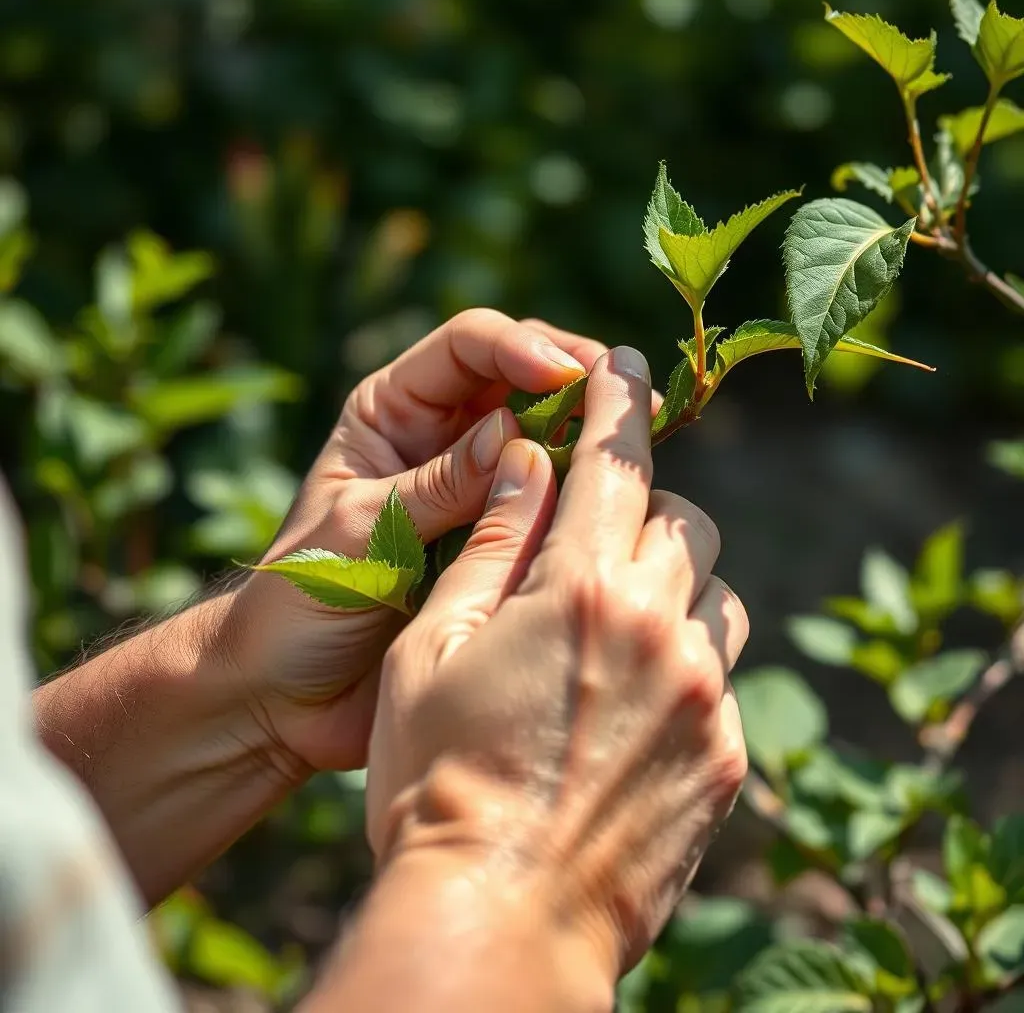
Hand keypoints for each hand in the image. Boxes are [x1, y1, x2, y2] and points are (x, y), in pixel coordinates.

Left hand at [227, 308, 607, 772]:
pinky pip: (552, 504)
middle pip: (523, 379)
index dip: (522, 348)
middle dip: (580, 382)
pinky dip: (587, 497)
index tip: (569, 377)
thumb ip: (436, 486)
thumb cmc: (300, 601)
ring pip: (549, 439)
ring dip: (594, 437)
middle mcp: (441, 438)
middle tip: (635, 405)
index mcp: (393, 412)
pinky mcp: (500, 541)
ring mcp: (477, 490)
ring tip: (645, 447)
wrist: (292, 691)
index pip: (468, 347)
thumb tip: (514, 439)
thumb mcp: (360, 531)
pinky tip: (624, 503)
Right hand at [365, 345, 748, 979]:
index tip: (626, 366)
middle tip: (591, 541)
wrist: (497, 916)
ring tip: (615, 623)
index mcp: (581, 588)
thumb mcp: (433, 646)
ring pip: (715, 593)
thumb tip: (523, 458)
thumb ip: (491, 542)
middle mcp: (662, 628)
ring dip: (674, 584)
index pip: (615, 461)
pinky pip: (721, 672)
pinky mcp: (726, 756)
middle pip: (681, 521)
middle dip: (642, 510)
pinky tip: (630, 703)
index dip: (617, 403)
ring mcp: (706, 696)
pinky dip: (685, 658)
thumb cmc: (437, 776)